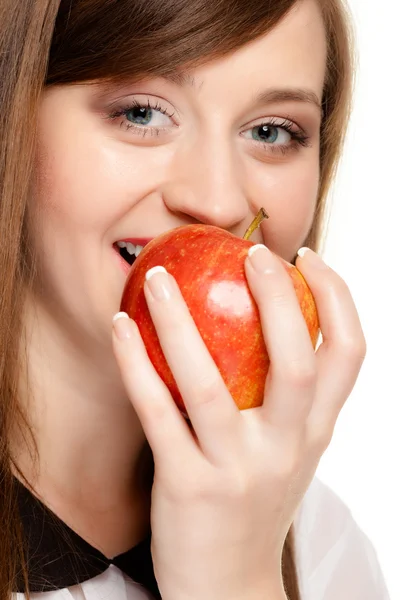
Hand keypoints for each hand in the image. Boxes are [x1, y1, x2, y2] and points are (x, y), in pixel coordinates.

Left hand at [112, 244, 365, 599]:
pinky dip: (136, 366)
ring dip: (180, 324)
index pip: (348, 356)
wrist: (228, 586)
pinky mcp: (190, 488)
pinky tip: (120, 327)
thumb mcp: (287, 450)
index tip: (308, 258)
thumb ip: (284, 397)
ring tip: (156, 278)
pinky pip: (157, 416)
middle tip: (252, 252)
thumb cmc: (256, 500)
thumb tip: (264, 319)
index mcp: (315, 431)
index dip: (338, 299)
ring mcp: (239, 470)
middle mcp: (287, 448)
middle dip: (279, 299)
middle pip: (296, 363)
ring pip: (211, 386)